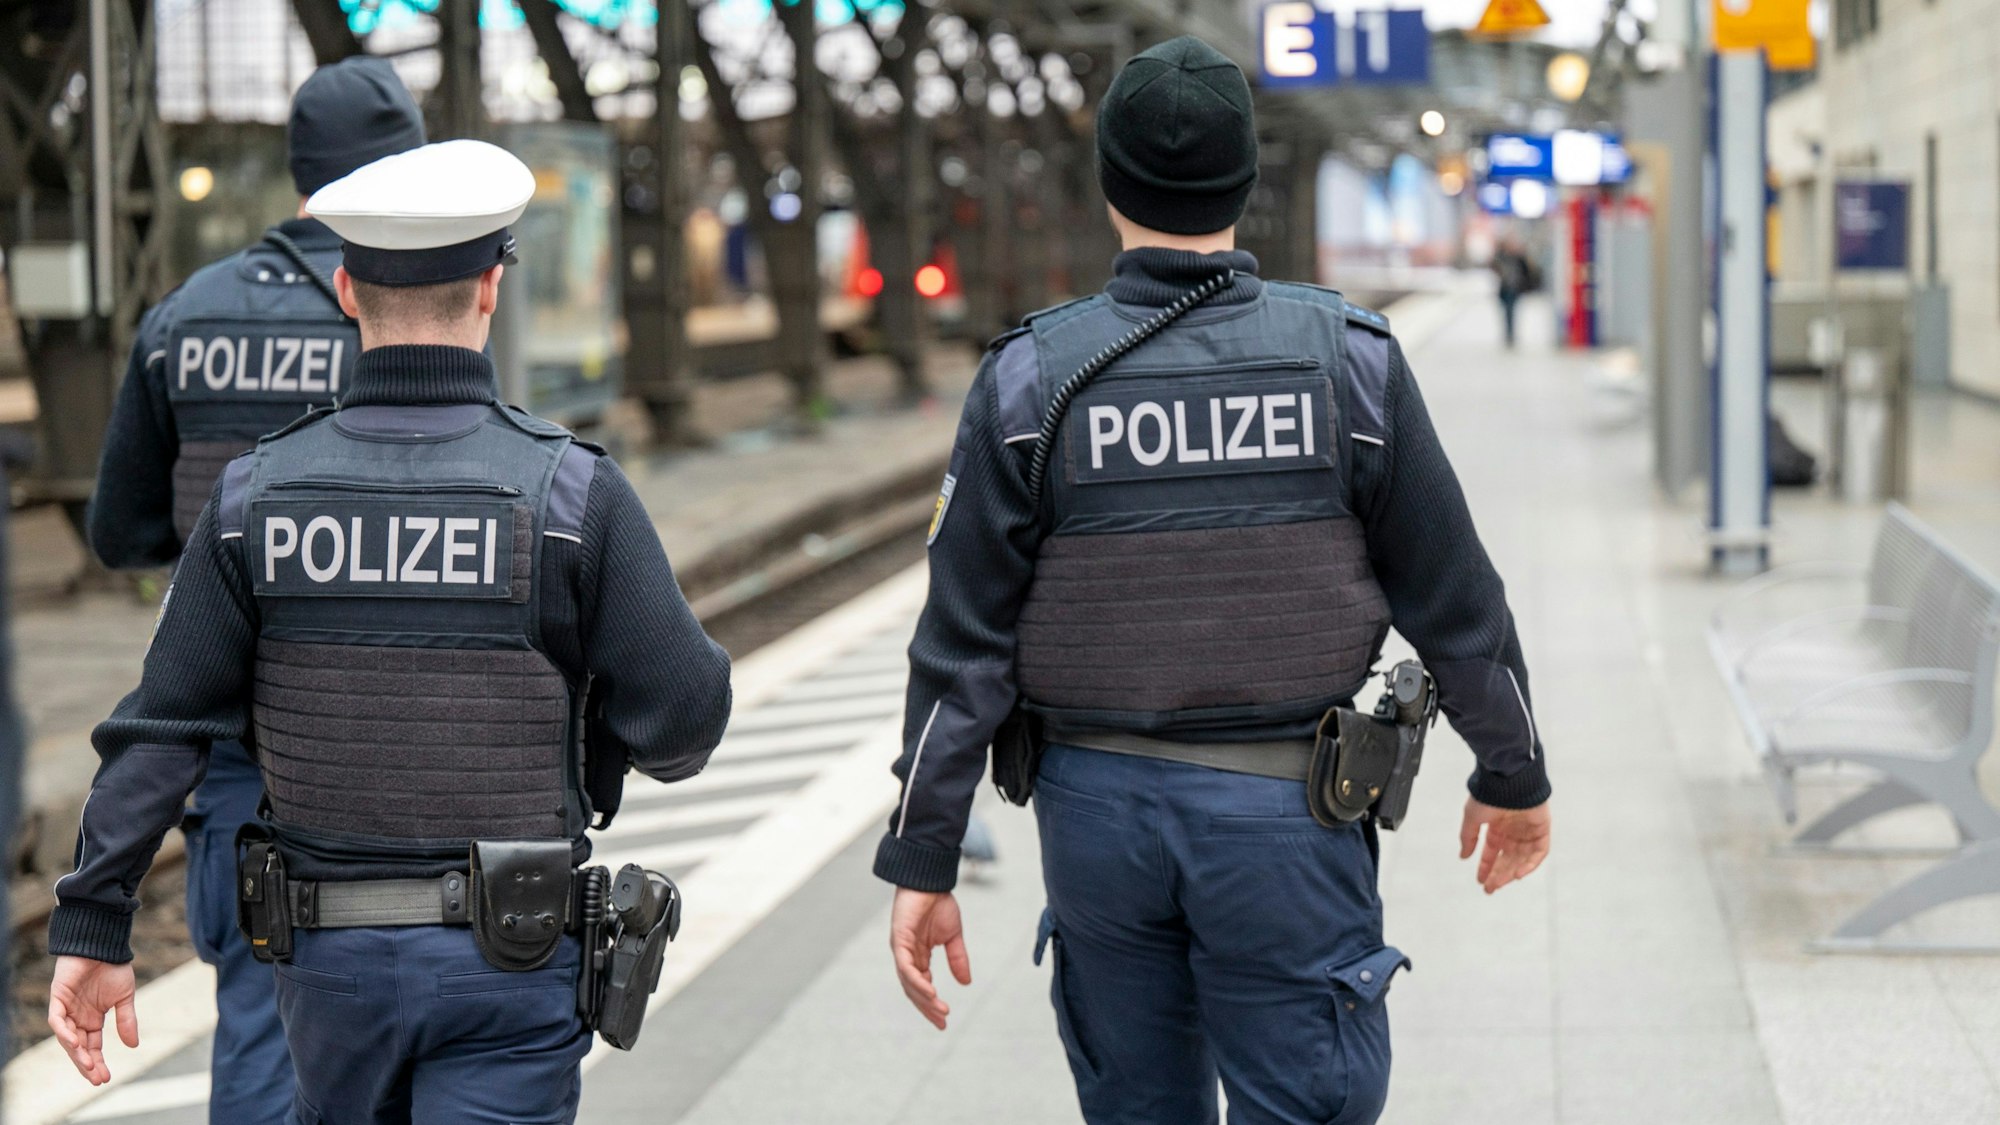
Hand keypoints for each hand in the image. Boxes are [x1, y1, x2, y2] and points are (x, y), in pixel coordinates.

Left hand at [47, 955, 139, 1084]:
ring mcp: (66, 1009)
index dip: (97, 1062)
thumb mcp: (125, 998)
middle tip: (96, 1078)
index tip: (106, 1078)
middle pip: (79, 1047)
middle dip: (86, 1064)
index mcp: (93, 1019)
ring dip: (76, 1053)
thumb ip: (127, 1020)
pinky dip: (64, 1032)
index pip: (93, 1047)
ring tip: (88, 1065)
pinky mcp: (58, 998)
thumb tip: (133, 1046)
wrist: (103, 945)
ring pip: (67, 1038)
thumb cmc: (113, 968)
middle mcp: (77, 1018)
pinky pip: (57, 1020)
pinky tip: (75, 1042)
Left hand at [889, 888, 971, 1030]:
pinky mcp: (899, 940)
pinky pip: (906, 966)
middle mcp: (907, 956)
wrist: (931, 879)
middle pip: (913, 989)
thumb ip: (957, 959)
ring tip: (940, 1010)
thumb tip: (966, 983)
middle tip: (942, 1023)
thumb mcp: (953, 936)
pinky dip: (916, 980)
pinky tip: (929, 990)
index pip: (921, 986)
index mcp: (918, 956)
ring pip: (909, 982)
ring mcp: (901, 949)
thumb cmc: (939, 903)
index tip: (945, 1020)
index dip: (931, 1004)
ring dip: (924, 998)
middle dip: (927, 1007)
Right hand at [1459, 798, 1551, 894]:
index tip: (1481, 881)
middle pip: (1507, 859)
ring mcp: (1528, 831)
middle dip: (1498, 874)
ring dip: (1512, 872)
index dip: (1486, 867)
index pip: (1492, 852)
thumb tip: (1463, 856)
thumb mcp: (1472, 818)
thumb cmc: (1490, 796)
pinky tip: (1518, 874)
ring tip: (1502, 883)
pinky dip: (1530, 864)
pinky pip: (1539, 852)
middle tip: (1490, 888)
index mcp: (1497, 827)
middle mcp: (1512, 831)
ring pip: (1522, 859)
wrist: (1509, 781)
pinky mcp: (1542, 830)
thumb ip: (1468, 838)